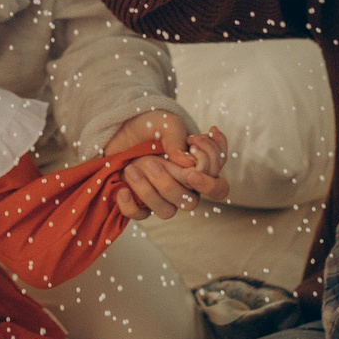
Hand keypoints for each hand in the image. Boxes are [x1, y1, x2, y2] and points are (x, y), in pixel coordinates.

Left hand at [103, 111, 229, 218]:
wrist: (120, 129)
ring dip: (148, 191)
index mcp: (198, 171)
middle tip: (151, 160)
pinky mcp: (140, 202)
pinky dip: (130, 206)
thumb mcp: (165, 123)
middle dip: (169, 183)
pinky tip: (122, 189)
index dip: (210, 183)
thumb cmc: (150, 126)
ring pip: (166, 212)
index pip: (218, 188)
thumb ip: (177, 137)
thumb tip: (185, 162)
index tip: (191, 159)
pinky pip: (140, 216)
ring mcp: (162, 197)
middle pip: (190, 202)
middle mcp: (183, 188)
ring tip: (131, 167)